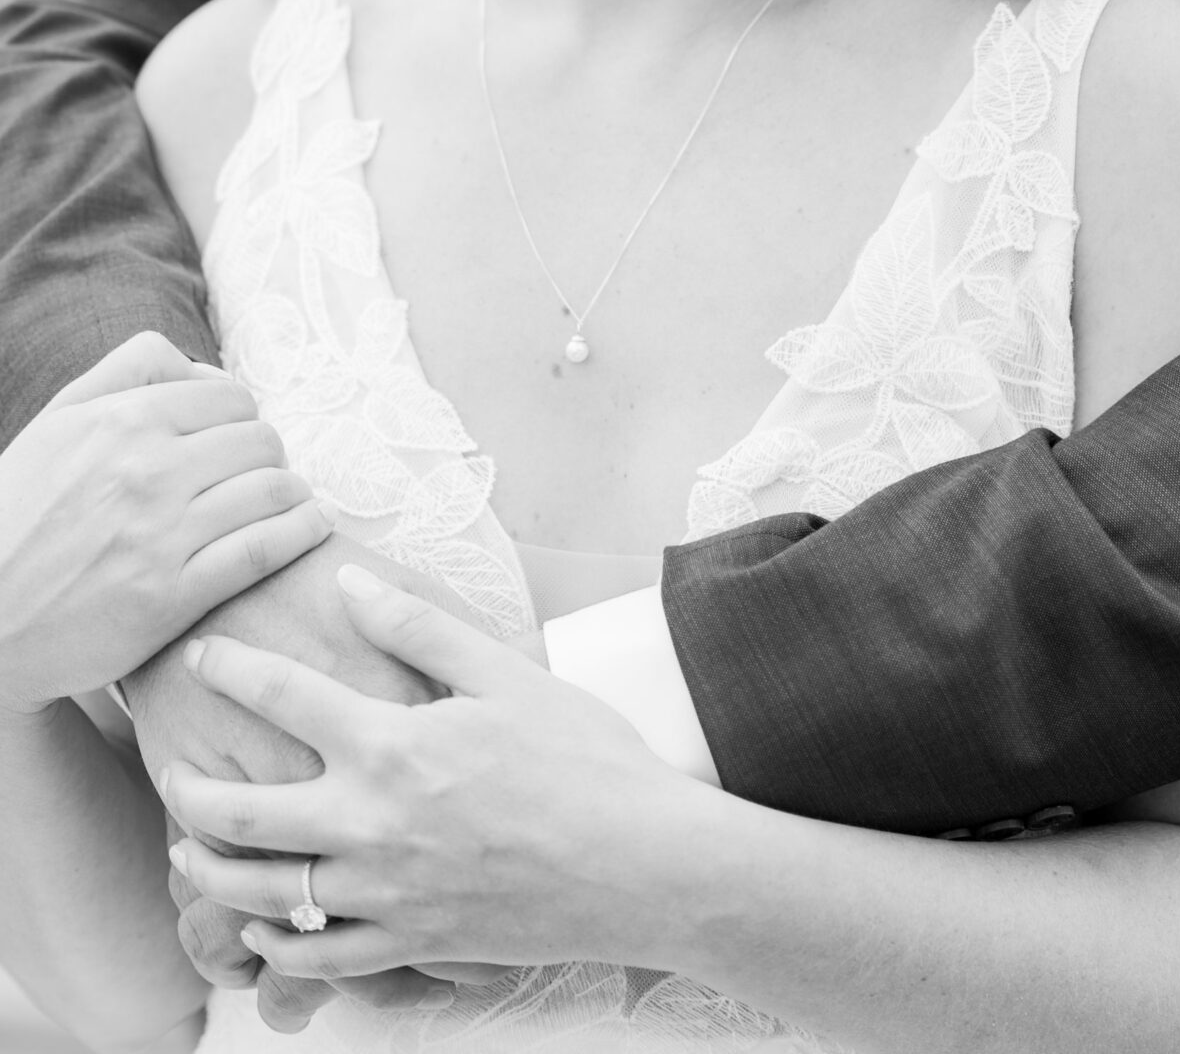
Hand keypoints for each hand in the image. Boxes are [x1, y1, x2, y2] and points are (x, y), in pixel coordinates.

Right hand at [0, 332, 329, 715]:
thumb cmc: (18, 514)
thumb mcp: (58, 421)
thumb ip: (129, 372)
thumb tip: (205, 369)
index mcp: (122, 421)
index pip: (232, 399)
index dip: (244, 419)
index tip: (240, 443)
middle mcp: (147, 471)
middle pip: (260, 442)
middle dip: (268, 457)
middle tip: (260, 477)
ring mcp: (161, 536)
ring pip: (271, 491)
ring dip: (292, 494)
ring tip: (291, 503)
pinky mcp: (170, 597)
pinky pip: (262, 551)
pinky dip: (300, 533)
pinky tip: (309, 528)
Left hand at [164, 564, 722, 982]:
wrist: (643, 865)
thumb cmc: (586, 759)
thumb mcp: (506, 674)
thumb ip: (420, 628)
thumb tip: (351, 582)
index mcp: (393, 747)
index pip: (283, 700)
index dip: (231, 671)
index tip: (198, 655)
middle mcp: (372, 827)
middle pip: (243, 816)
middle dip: (190, 792)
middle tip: (171, 773)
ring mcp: (386, 897)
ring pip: (263, 898)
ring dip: (213, 873)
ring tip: (191, 852)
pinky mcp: (410, 947)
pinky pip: (318, 961)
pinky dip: (277, 948)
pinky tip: (266, 929)